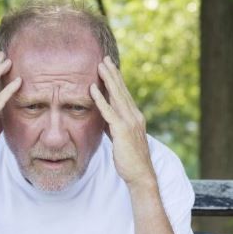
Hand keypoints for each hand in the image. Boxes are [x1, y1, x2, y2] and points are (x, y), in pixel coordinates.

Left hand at [90, 56, 156, 188]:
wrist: (140, 174)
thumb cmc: (130, 159)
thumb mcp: (122, 139)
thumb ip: (114, 126)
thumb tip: (105, 119)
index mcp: (135, 117)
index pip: (124, 94)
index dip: (117, 80)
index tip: (110, 67)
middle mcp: (134, 116)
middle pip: (121, 90)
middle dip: (112, 73)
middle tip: (105, 59)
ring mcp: (129, 122)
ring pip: (116, 96)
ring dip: (107, 80)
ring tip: (100, 66)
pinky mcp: (121, 130)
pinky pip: (108, 111)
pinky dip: (100, 99)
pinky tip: (92, 89)